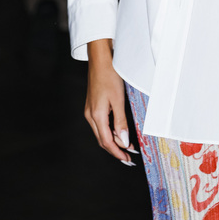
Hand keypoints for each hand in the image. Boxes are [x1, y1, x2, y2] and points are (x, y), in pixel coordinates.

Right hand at [84, 39, 136, 164]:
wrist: (101, 60)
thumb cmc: (110, 76)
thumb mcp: (118, 100)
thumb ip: (120, 122)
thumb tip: (123, 141)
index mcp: (96, 116)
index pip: (107, 142)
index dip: (117, 152)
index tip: (127, 159)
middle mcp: (90, 116)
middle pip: (102, 140)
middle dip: (115, 150)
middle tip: (129, 157)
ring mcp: (90, 111)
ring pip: (101, 133)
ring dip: (113, 141)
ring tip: (126, 146)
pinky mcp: (92, 106)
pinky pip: (100, 124)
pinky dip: (110, 131)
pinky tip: (118, 131)